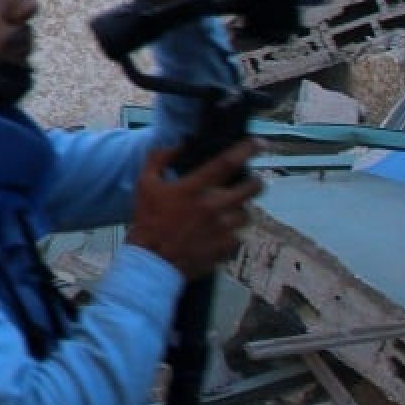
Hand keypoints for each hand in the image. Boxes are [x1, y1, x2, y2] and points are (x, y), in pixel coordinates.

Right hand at [124, 140, 262, 279]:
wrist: (153, 262)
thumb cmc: (147, 221)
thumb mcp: (144, 184)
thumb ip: (158, 159)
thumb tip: (178, 144)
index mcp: (194, 189)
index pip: (227, 163)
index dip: (246, 149)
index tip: (259, 142)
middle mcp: (213, 206)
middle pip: (251, 188)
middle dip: (256, 181)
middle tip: (251, 181)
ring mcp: (223, 228)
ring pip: (247, 213)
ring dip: (240, 210)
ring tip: (228, 212)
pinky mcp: (227, 247)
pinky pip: (239, 235)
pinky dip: (231, 233)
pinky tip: (218, 234)